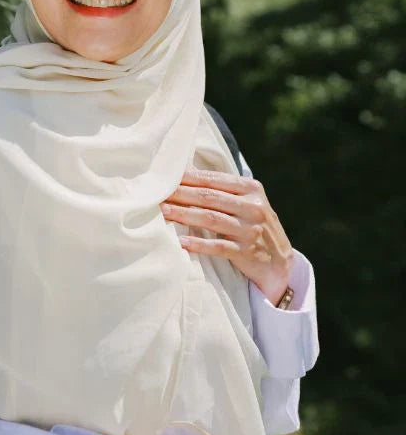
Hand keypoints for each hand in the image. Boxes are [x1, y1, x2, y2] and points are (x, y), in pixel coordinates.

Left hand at [161, 165, 294, 303]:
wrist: (279, 261)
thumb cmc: (252, 225)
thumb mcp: (246, 202)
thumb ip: (222, 189)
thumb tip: (184, 173)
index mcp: (251, 189)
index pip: (213, 180)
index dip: (187, 179)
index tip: (164, 178)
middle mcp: (253, 207)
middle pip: (209, 198)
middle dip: (180, 195)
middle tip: (156, 194)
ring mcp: (250, 230)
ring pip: (210, 219)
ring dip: (183, 215)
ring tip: (162, 212)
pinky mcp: (246, 251)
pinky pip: (218, 246)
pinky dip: (198, 244)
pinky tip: (180, 242)